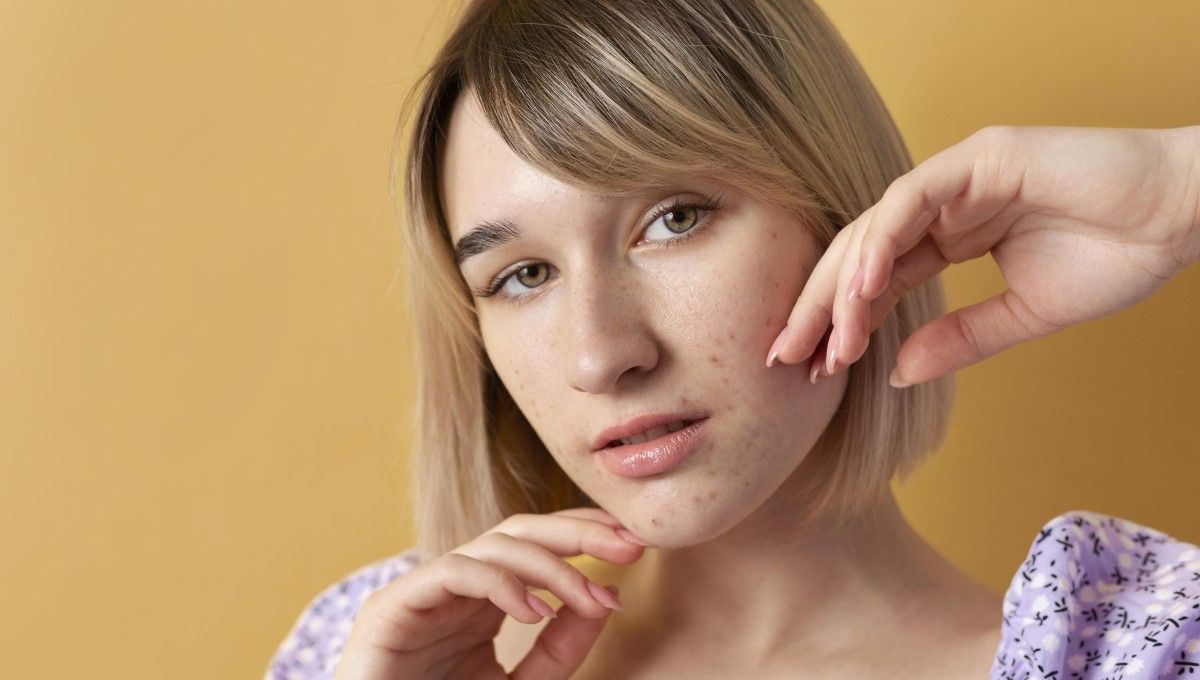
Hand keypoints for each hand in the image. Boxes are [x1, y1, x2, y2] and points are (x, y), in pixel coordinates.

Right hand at [332, 507, 647, 679]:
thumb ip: (559, 650)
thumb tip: (607, 600)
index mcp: (482, 600)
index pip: (537, 545)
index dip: (585, 534)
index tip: (635, 545)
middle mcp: (454, 587)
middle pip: (521, 531)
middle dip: (579, 531)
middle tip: (630, 545)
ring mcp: (422, 592)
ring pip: (494, 546)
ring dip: (552, 566)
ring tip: (591, 598)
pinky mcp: (392, 606)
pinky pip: (453, 571)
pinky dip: (499, 583)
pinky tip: (535, 611)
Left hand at [768, 125, 1199, 386]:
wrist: (1182, 219)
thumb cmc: (1117, 255)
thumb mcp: (1022, 314)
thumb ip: (959, 339)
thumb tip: (897, 371)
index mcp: (949, 235)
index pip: (877, 280)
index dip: (842, 323)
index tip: (810, 369)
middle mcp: (942, 204)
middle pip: (860, 254)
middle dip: (819, 306)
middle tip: (784, 356)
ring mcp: (957, 177)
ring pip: (876, 228)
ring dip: (846, 286)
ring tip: (826, 339)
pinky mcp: (979, 158)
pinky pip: (911, 199)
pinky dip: (882, 242)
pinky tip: (862, 289)